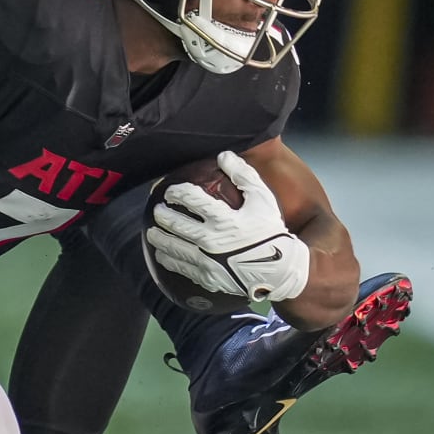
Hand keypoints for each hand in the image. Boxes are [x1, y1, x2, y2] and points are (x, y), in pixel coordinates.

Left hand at [146, 151, 309, 302]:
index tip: (171, 191)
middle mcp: (212, 240)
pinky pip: (181, 267)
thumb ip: (243, 175)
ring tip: (152, 231)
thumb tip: (223, 156)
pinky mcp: (208, 278)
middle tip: (158, 209)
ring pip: (173, 247)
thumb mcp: (263, 199)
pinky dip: (167, 259)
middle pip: (175, 224)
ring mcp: (208, 261)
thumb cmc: (271, 232)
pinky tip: (162, 254)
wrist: (281, 271)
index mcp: (224, 219)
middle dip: (162, 214)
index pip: (191, 199)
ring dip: (158, 237)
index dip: (177, 192)